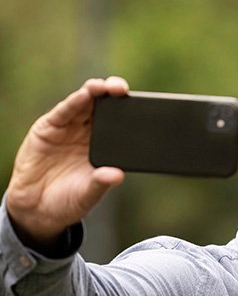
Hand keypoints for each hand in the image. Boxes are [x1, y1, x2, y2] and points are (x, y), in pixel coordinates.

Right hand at [7, 78, 128, 246]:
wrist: (37, 208)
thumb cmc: (68, 200)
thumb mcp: (88, 194)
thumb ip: (101, 182)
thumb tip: (118, 175)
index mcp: (102, 146)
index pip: (118, 124)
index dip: (128, 112)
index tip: (142, 106)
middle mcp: (86, 133)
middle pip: (102, 108)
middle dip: (112, 95)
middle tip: (121, 89)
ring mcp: (67, 129)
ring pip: (83, 104)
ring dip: (93, 92)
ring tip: (103, 87)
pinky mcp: (48, 128)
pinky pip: (63, 112)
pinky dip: (73, 102)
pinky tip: (83, 95)